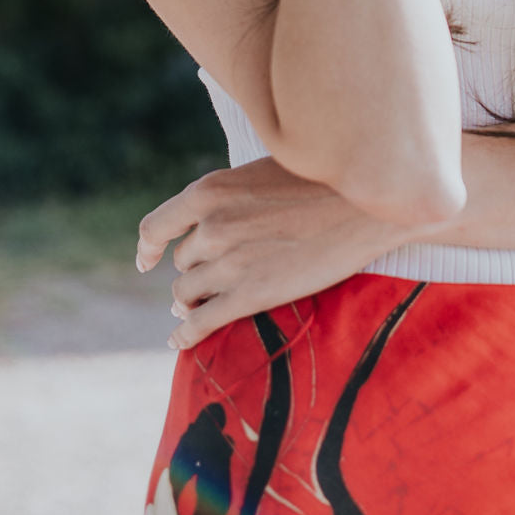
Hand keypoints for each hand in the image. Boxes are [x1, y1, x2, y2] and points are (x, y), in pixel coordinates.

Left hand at [135, 159, 413, 349]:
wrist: (367, 204)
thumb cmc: (322, 180)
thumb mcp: (262, 171)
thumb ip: (230, 195)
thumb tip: (210, 218)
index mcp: (210, 190)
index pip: (156, 226)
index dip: (148, 247)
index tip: (147, 259)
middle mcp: (211, 227)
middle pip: (182, 261)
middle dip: (194, 270)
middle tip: (208, 279)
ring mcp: (229, 263)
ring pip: (186, 292)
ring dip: (192, 300)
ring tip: (201, 305)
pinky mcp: (250, 296)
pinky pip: (200, 324)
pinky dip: (185, 336)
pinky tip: (180, 342)